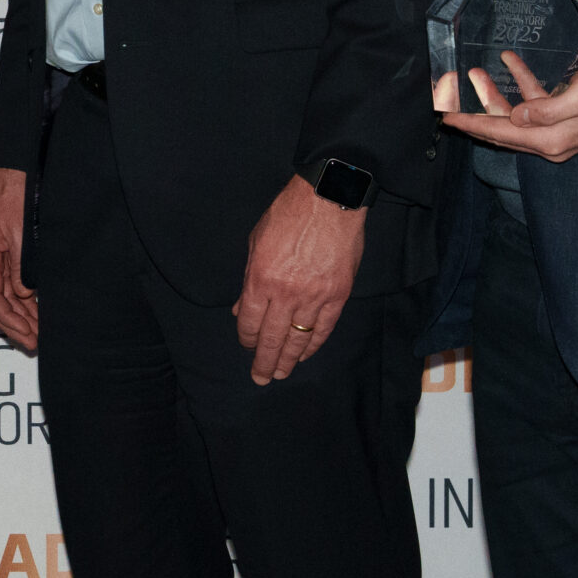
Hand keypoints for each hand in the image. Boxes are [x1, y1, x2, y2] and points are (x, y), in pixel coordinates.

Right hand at [0, 167, 37, 352]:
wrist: (15, 172)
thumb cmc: (12, 195)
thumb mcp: (20, 233)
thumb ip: (20, 266)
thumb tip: (23, 293)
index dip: (8, 320)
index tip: (26, 334)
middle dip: (15, 325)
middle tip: (34, 343)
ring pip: (6, 297)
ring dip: (22, 316)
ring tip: (39, 333)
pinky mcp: (8, 255)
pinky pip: (14, 285)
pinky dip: (26, 301)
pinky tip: (38, 312)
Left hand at [232, 175, 364, 386]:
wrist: (329, 199)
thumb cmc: (287, 215)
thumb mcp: (255, 243)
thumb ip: (247, 280)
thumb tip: (239, 309)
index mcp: (260, 279)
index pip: (248, 321)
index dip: (246, 338)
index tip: (246, 346)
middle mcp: (286, 294)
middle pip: (272, 338)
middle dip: (264, 361)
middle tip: (260, 378)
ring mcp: (314, 296)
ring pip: (299, 339)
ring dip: (289, 359)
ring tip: (282, 373)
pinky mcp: (338, 295)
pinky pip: (324, 329)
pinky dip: (314, 344)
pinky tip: (306, 355)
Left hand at [438, 52, 577, 163]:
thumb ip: (547, 110)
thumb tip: (517, 118)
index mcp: (551, 140)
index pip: (500, 134)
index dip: (471, 125)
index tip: (446, 118)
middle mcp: (550, 141)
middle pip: (501, 129)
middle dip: (474, 112)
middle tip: (447, 99)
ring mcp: (556, 131)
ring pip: (515, 115)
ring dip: (495, 93)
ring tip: (474, 71)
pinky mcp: (562, 118)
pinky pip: (534, 103)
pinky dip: (522, 83)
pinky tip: (510, 61)